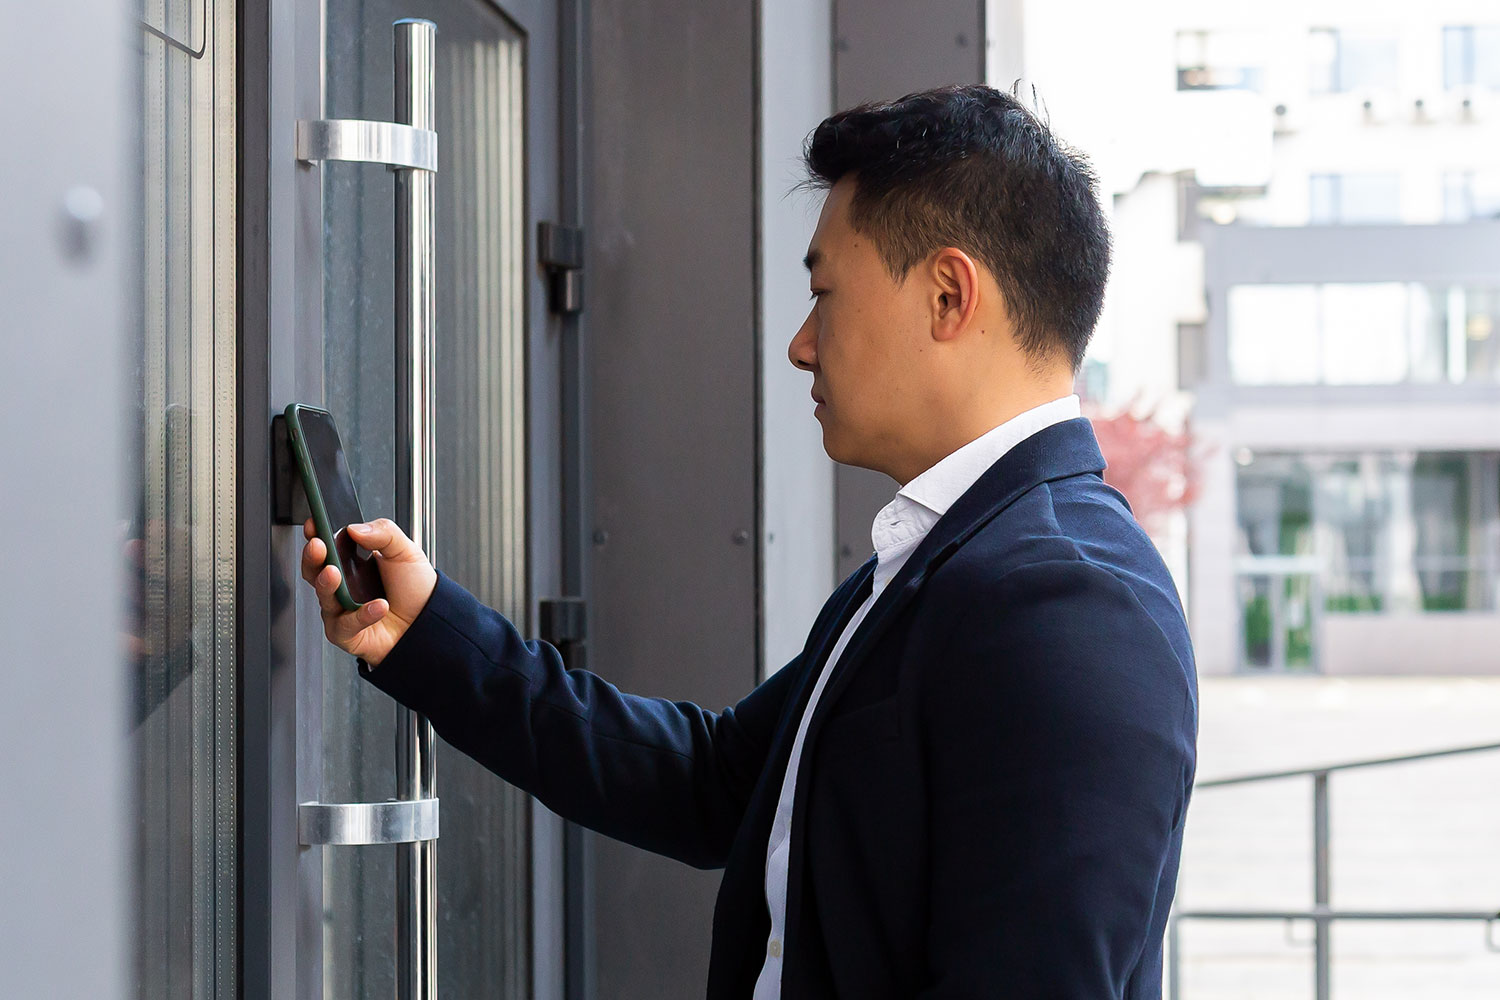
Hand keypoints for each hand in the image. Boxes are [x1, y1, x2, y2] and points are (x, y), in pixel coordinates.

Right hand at [300, 517, 437, 666]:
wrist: (430, 620)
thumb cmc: (415, 589)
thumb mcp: (405, 551)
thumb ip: (383, 533)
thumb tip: (355, 528)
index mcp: (350, 562)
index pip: (325, 546)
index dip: (315, 535)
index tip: (313, 524)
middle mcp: (341, 586)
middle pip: (313, 571)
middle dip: (312, 557)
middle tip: (318, 547)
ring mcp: (341, 610)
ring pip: (324, 597)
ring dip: (327, 584)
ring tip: (335, 573)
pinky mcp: (346, 633)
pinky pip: (346, 624)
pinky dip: (362, 615)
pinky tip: (379, 606)